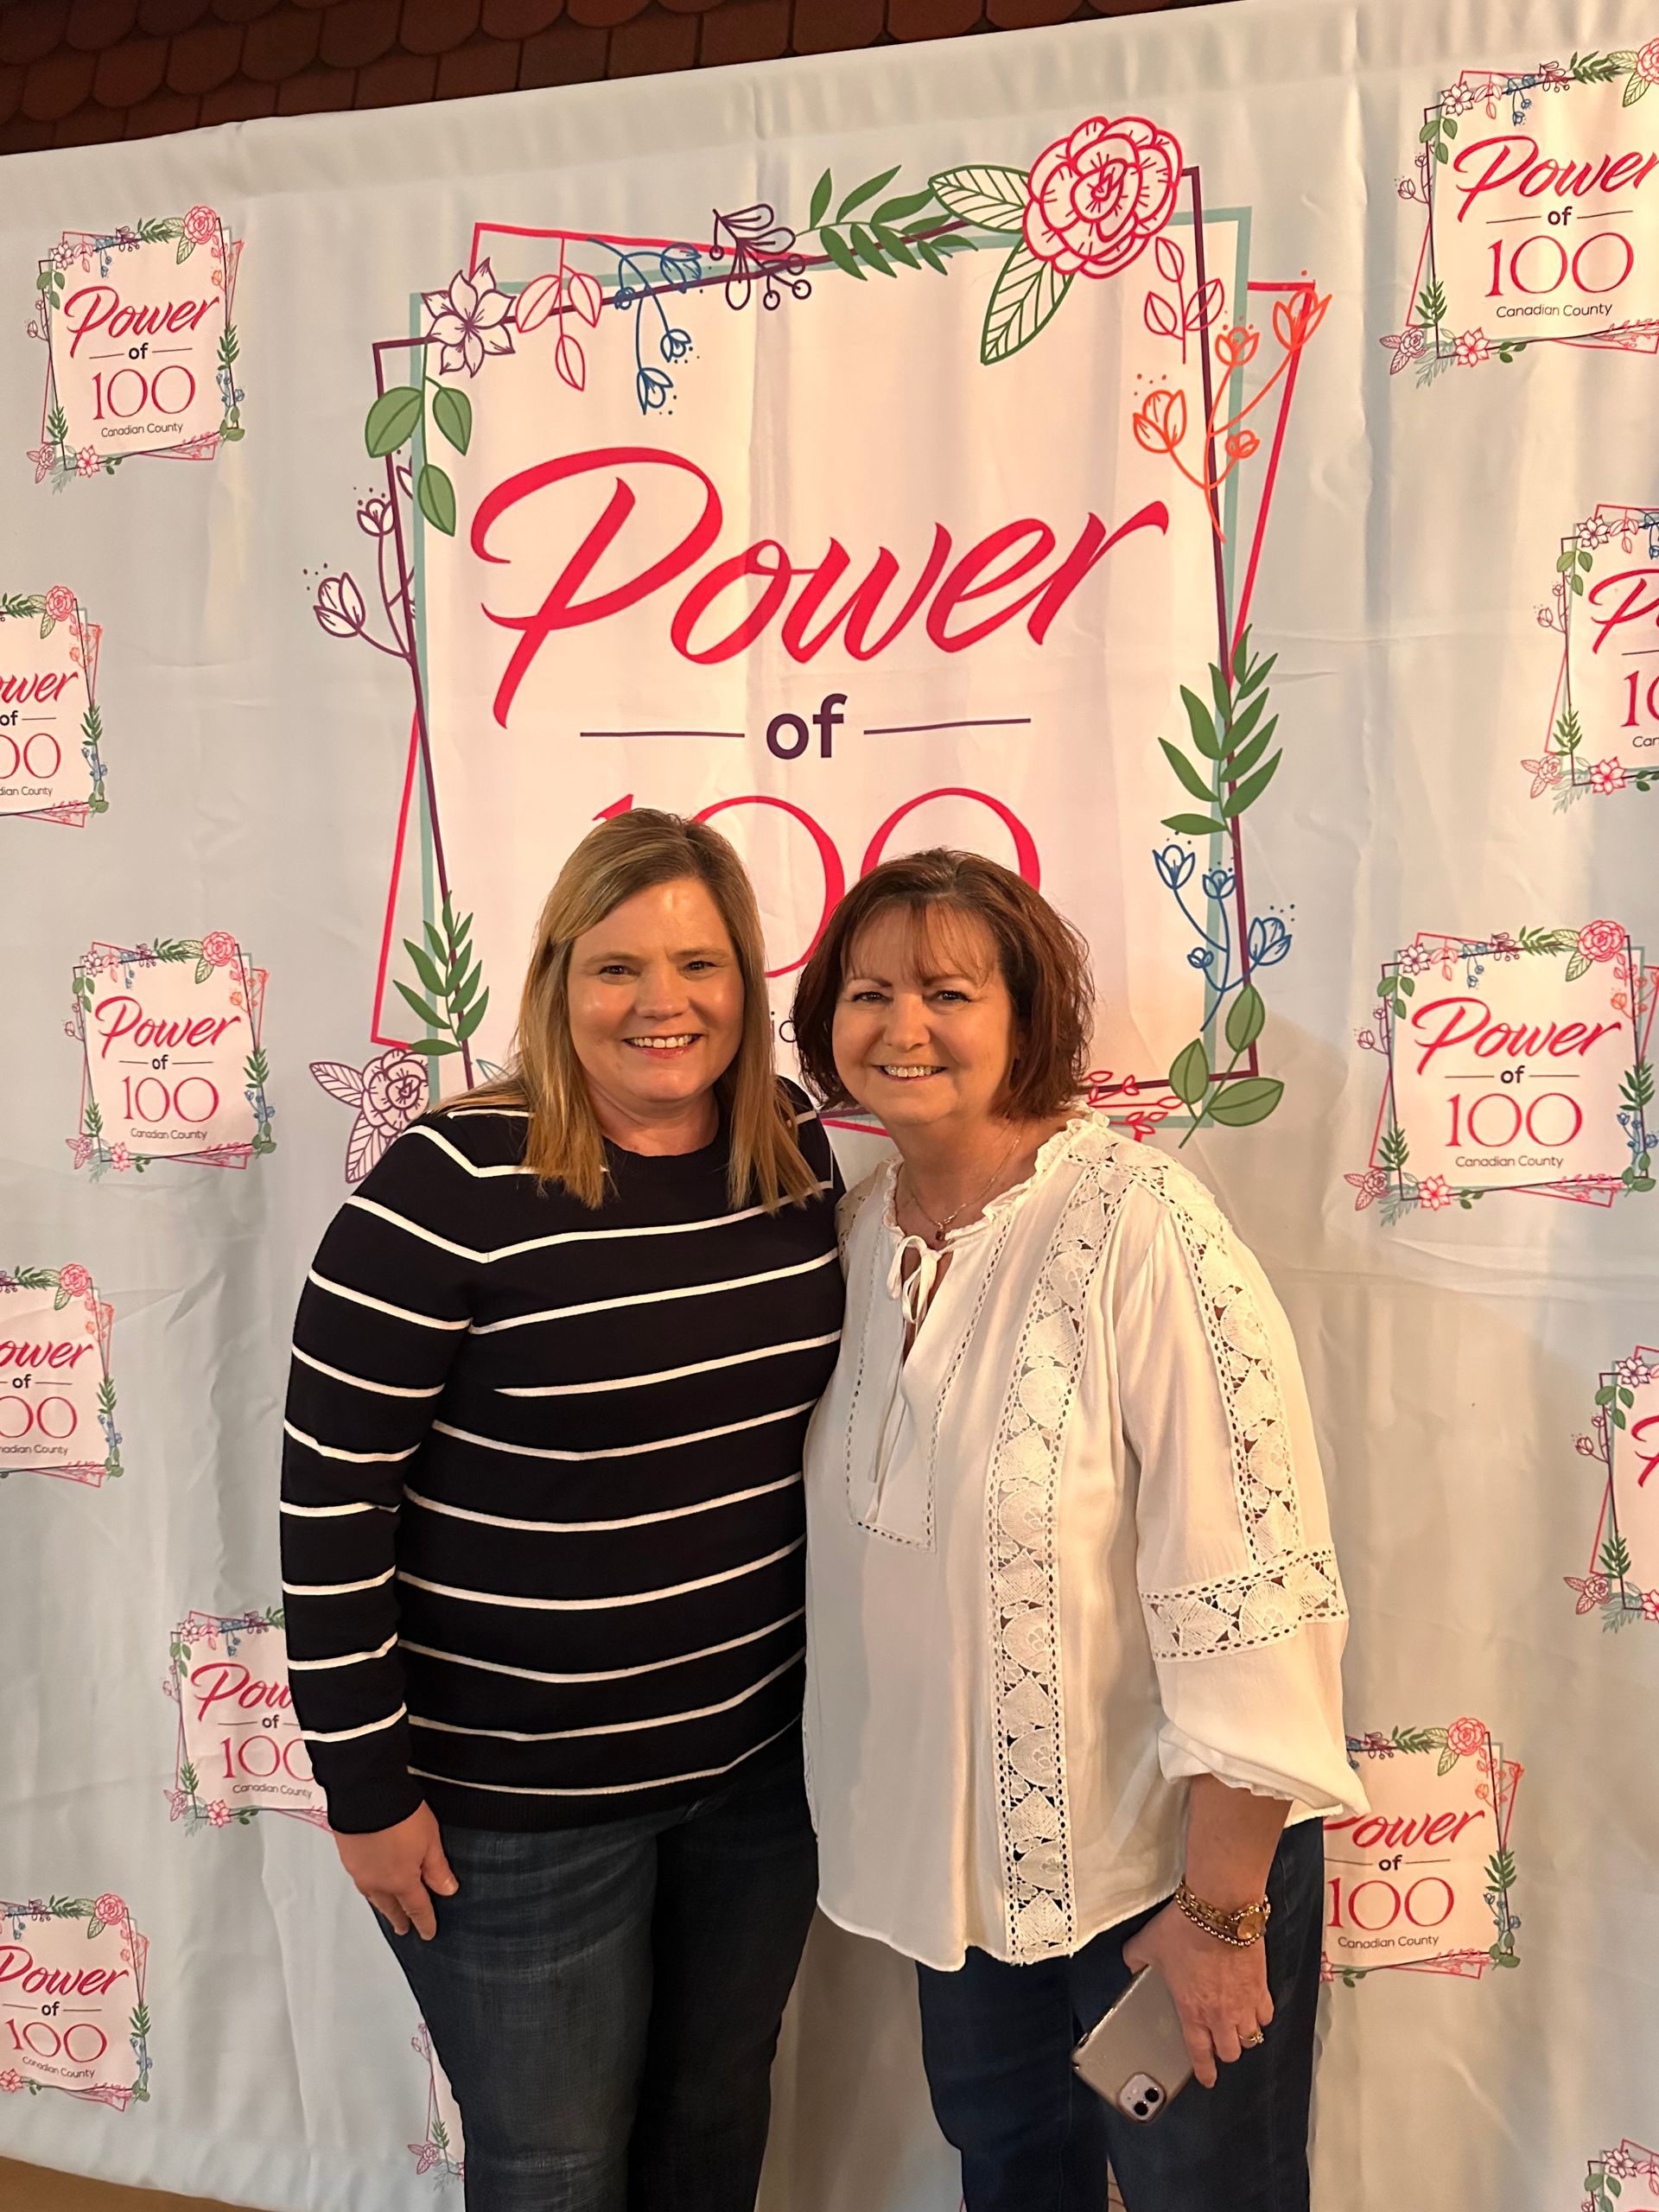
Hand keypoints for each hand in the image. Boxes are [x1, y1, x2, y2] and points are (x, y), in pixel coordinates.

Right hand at [334, 1805, 456, 1939]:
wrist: (365, 1793)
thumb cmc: (398, 1813)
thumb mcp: (430, 1840)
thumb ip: (437, 1868)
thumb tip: (447, 1890)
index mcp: (401, 1882)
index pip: (417, 1908)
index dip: (425, 1922)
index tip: (428, 1932)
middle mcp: (378, 1882)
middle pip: (391, 1907)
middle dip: (400, 1919)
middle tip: (404, 1928)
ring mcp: (360, 1871)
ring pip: (373, 1896)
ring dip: (383, 1905)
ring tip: (387, 1909)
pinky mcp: (348, 1857)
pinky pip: (361, 1880)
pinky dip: (369, 1887)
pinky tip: (370, 1882)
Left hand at [1121, 1901, 1272, 2088]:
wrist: (1220, 1910)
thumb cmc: (1184, 1929)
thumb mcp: (1148, 1944)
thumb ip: (1136, 1959)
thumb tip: (1130, 1962)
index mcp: (1192, 2010)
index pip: (1199, 2052)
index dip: (1204, 2071)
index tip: (1207, 2079)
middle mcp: (1221, 2014)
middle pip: (1230, 2051)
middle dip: (1224, 2051)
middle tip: (1219, 2042)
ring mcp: (1245, 2003)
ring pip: (1252, 2037)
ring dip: (1244, 2035)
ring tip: (1238, 2027)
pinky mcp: (1262, 1986)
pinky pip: (1267, 2013)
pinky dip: (1261, 2015)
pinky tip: (1255, 2007)